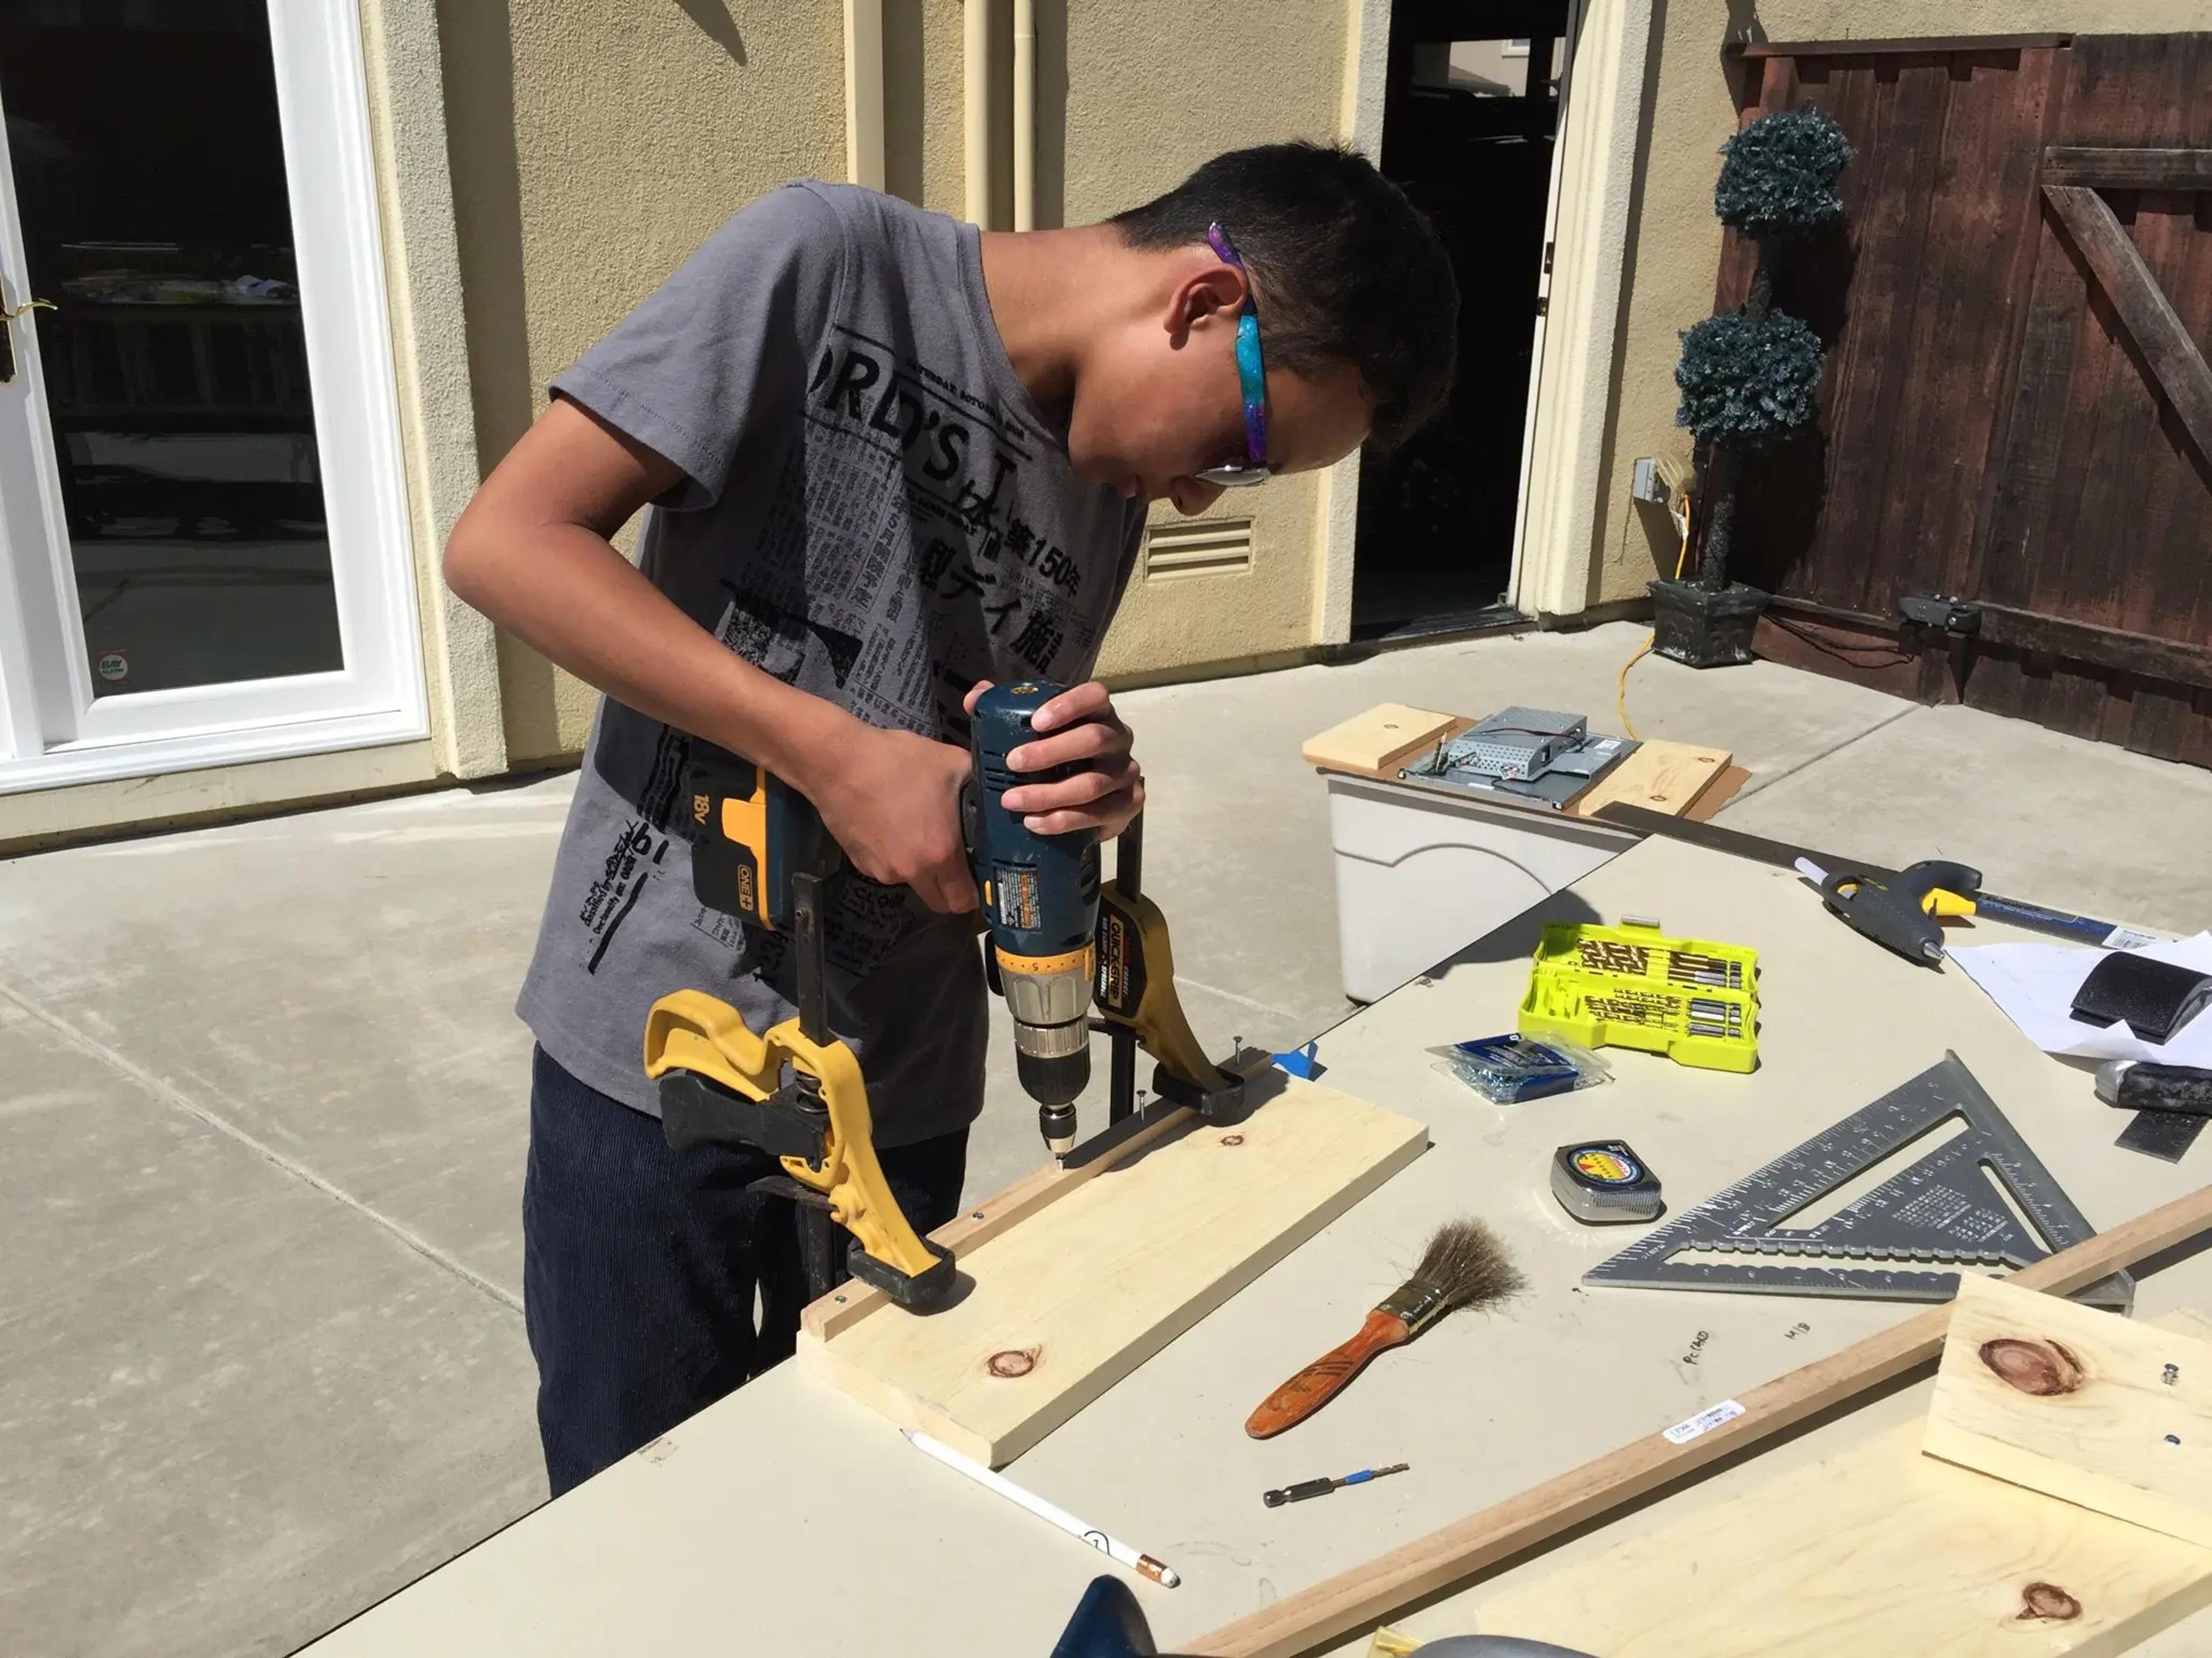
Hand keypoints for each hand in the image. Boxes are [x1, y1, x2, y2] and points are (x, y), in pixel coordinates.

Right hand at [807, 718, 978, 913]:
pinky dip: (894, 855)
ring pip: (912, 882)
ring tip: (916, 828)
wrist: (837, 761)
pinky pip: (887, 868)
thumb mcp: (952, 763)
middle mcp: (910, 871)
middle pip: (939, 902)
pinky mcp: (859, 863)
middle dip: (950, 888)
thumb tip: (993, 794)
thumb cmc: (898, 761)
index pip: (964, 901)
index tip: (977, 876)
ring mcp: (881, 870)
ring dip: (920, 867)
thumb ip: (978, 786)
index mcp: (940, 853)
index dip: (975, 893)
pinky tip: (890, 824)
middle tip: (954, 859)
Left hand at [965, 680, 1144, 838]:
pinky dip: (1064, 820)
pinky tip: (1035, 823)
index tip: (1035, 723)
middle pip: (1094, 739)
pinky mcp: (1130, 804)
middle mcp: (1119, 738)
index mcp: (1098, 713)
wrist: (1082, 801)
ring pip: (1093, 783)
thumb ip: (1001, 710)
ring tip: (1012, 801)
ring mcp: (1126, 772)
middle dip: (1050, 753)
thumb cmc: (1053, 758)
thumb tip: (975, 698)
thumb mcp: (1027, 733)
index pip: (1094, 696)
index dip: (1069, 705)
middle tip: (1011, 763)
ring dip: (1049, 794)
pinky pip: (1100, 814)